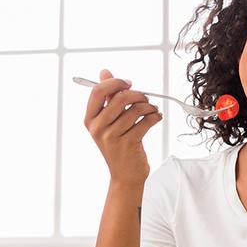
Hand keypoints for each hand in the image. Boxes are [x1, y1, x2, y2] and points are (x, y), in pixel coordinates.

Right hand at [84, 68, 161, 185]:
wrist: (125, 175)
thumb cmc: (118, 145)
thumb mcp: (108, 122)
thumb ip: (107, 97)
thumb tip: (104, 72)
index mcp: (90, 119)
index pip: (98, 91)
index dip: (115, 83)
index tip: (128, 84)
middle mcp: (98, 128)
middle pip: (120, 98)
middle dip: (138, 94)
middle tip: (146, 98)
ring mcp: (112, 137)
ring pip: (136, 109)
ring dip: (149, 106)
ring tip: (153, 110)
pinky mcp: (129, 144)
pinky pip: (146, 121)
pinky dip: (155, 116)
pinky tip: (156, 117)